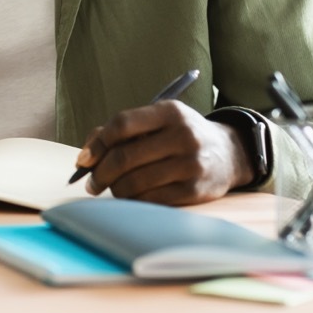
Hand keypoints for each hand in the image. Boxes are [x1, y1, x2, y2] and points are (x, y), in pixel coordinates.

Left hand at [74, 101, 252, 204]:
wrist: (228, 154)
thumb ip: (120, 131)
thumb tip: (85, 156)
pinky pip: (151, 200)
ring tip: (113, 189)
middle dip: (100, 173)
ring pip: (135, 182)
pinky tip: (132, 198)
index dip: (97, 144)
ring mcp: (191, 163)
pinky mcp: (195, 190)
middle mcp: (183, 135)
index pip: (122, 124)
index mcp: (169, 111)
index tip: (83, 160)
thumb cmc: (178, 136)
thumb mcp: (157, 121)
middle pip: (125, 157)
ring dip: (115, 190)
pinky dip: (134, 201)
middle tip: (91, 183)